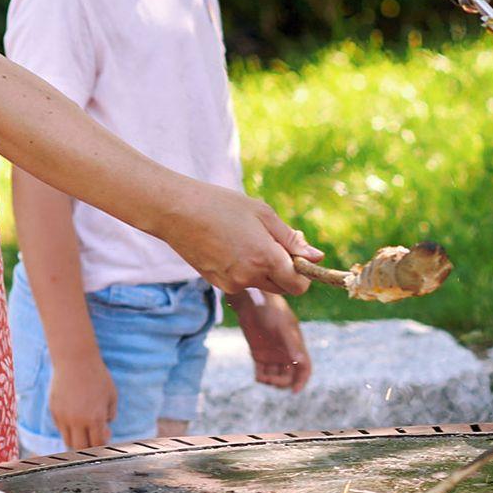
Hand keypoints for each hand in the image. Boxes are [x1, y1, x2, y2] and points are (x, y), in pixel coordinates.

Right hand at [48, 351, 116, 449]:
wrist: (75, 361)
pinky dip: (68, 429)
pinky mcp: (54, 411)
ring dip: (76, 440)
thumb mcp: (111, 395)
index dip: (102, 444)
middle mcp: (77, 421)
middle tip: (93, 438)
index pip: (97, 444)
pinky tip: (75, 418)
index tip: (104, 437)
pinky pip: (60, 428)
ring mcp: (63, 417)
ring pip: (68, 441)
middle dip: (88, 447)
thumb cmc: (97, 377)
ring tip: (84, 430)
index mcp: (95, 418)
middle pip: (80, 447)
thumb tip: (106, 428)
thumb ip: (110, 414)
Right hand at [170, 185, 320, 295]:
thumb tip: (316, 256)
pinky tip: (228, 245)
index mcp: (266, 259)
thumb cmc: (222, 205)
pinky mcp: (216, 284)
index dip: (303, 274)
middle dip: (284, 270)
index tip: (297, 256)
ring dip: (262, 269)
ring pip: (260, 283)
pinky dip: (242, 269)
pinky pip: (240, 281)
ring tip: (245, 238)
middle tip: (272, 241)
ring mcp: (231, 284)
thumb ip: (291, 239)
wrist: (176, 211)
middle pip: (281, 287)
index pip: (298, 286)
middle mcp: (250, 278)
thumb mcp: (263, 214)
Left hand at [238, 291, 310, 391]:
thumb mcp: (283, 327)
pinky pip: (262, 372)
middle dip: (282, 383)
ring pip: (275, 376)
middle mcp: (286, 352)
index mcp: (296, 346)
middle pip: (289, 376)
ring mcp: (272, 354)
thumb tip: (300, 361)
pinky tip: (258, 377)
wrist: (252, 301)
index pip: (304, 368)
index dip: (302, 381)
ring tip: (262, 378)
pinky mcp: (259, 354)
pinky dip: (261, 378)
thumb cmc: (271, 310)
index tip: (294, 391)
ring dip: (271, 381)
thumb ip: (292, 343)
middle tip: (270, 381)